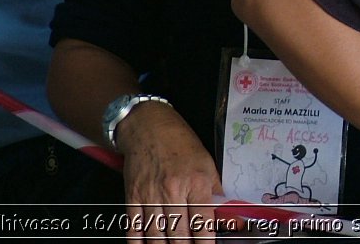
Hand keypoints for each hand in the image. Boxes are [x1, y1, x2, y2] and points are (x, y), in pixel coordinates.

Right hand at [115, 101, 221, 241]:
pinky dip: (139, 243)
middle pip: (179, 234)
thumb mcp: (207, 161)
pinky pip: (134, 229)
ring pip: (157, 236)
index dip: (206, 242)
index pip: (203, 222)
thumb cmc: (180, 142)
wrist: (147, 127)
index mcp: (196, 181)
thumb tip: (226, 212)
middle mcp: (173, 191)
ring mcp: (150, 196)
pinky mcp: (132, 198)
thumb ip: (216, 190)